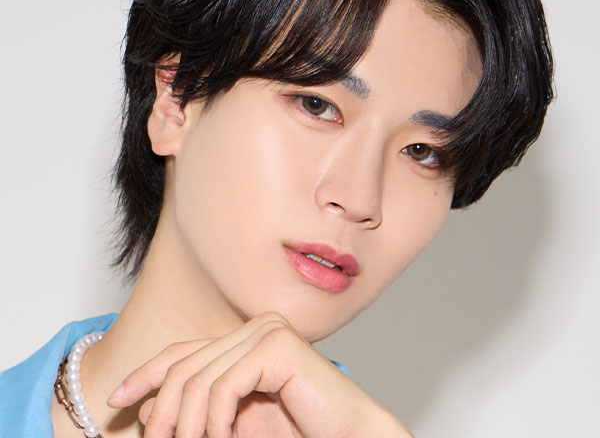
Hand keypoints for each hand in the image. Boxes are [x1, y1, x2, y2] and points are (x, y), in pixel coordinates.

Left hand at [106, 311, 412, 437]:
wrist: (348, 435)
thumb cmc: (298, 431)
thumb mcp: (233, 422)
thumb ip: (200, 410)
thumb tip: (146, 413)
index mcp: (244, 339)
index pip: (184, 351)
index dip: (146, 374)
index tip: (118, 400)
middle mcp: (255, 327)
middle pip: (186, 365)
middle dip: (159, 409)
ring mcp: (268, 332)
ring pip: (200, 378)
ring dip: (187, 425)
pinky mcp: (278, 345)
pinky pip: (226, 384)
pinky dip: (214, 421)